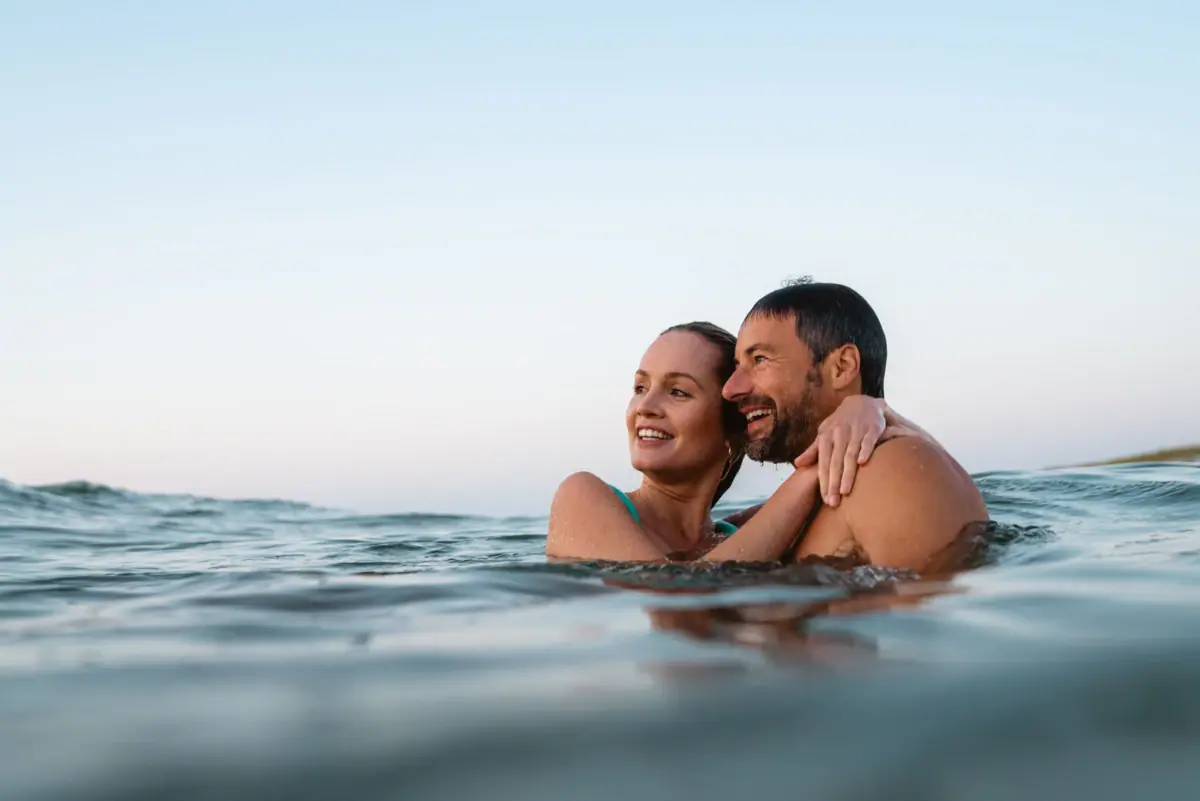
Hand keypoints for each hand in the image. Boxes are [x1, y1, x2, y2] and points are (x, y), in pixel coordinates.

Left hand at [793, 396, 911, 507]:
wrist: (862, 402)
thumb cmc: (841, 423)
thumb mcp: (825, 433)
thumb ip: (813, 450)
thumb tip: (797, 464)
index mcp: (827, 437)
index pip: (823, 463)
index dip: (823, 481)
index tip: (824, 499)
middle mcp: (839, 434)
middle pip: (834, 462)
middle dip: (833, 483)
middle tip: (833, 502)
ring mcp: (856, 430)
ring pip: (849, 454)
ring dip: (847, 473)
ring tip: (845, 492)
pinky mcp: (872, 427)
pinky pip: (868, 440)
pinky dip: (865, 450)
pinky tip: (862, 463)